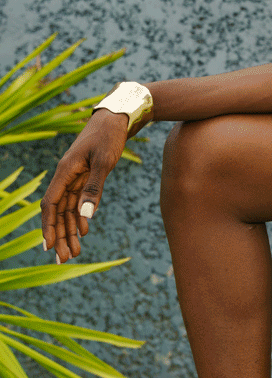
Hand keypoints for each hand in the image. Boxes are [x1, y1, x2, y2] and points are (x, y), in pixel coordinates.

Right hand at [40, 110, 128, 261]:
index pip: (50, 204)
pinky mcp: (84, 177)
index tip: (49, 246)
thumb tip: (85, 214)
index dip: (48, 226)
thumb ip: (94, 188)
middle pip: (58, 211)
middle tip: (64, 259)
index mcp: (65, 172)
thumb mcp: (104, 162)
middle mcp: (65, 176)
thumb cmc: (109, 137)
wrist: (117, 119)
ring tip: (75, 252)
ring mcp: (74, 177)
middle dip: (60, 236)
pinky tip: (84, 231)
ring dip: (70, 230)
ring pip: (68, 209)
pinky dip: (80, 217)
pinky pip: (78, 201)